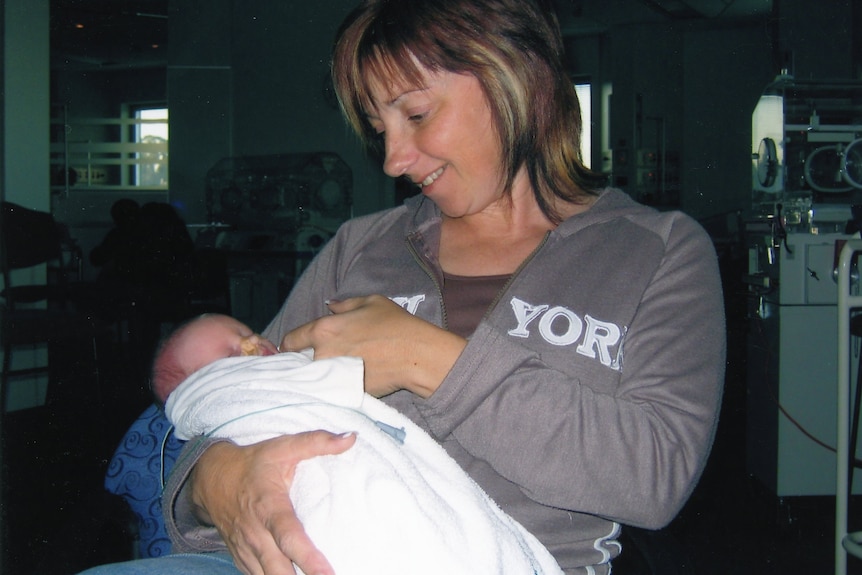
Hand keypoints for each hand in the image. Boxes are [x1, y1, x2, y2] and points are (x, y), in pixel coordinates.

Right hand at [191, 431, 356, 574]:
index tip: (328, 574)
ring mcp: (246, 550)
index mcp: (268, 507)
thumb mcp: (283, 447)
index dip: (309, 559)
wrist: (210, 479)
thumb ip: (317, 442)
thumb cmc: (252, 463)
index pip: (289, 537)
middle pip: (278, 571)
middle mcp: (256, 534)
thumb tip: (351, 438)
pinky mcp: (242, 559)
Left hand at [280, 295, 465, 397]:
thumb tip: (330, 307)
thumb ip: (344, 305)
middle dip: (304, 360)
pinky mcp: (345, 392)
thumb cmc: (395, 324)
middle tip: (319, 358)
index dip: (292, 343)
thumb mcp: (370, 302)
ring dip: (317, 374)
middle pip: (298, 362)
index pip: (290, 341)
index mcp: (323, 330)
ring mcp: (332, 377)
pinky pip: (331, 389)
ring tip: (331, 370)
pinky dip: (333, 386)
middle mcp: (322, 354)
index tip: (298, 346)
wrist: (416, 355)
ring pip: (313, 378)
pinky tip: (344, 380)